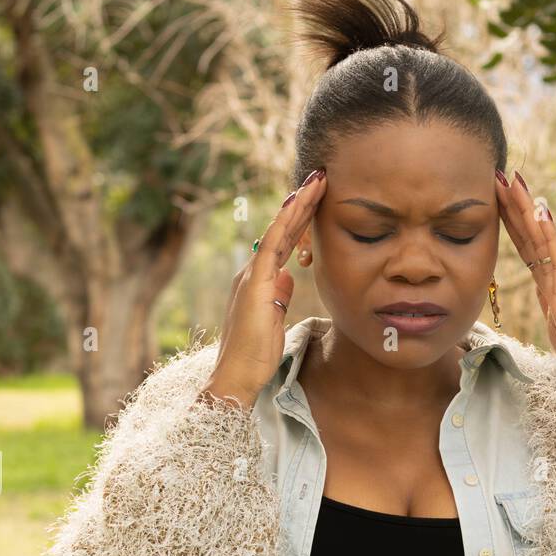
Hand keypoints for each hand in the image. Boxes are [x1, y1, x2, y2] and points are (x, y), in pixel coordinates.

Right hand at [201, 168, 326, 405]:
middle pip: (281, 232)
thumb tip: (288, 277)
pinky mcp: (253, 284)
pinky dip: (285, 223)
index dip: (300, 221)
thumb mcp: (274, 321)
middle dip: (302, 205)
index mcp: (258, 281)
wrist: (235, 376)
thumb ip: (278, 296)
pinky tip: (298, 204)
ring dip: (298, 206)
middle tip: (320, 179)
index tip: (317, 199)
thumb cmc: (253, 356)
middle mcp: (252, 273)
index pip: (283, 244)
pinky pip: (272, 246)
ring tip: (317, 183)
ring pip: (278, 232)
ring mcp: (251, 276)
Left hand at [494, 170, 555, 398]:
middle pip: (532, 236)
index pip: (528, 248)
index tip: (499, 197)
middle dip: (515, 206)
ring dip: (527, 210)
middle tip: (500, 174)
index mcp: (552, 286)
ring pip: (542, 241)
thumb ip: (552, 308)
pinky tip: (541, 212)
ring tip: (514, 182)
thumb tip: (543, 296)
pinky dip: (549, 235)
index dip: (513, 222)